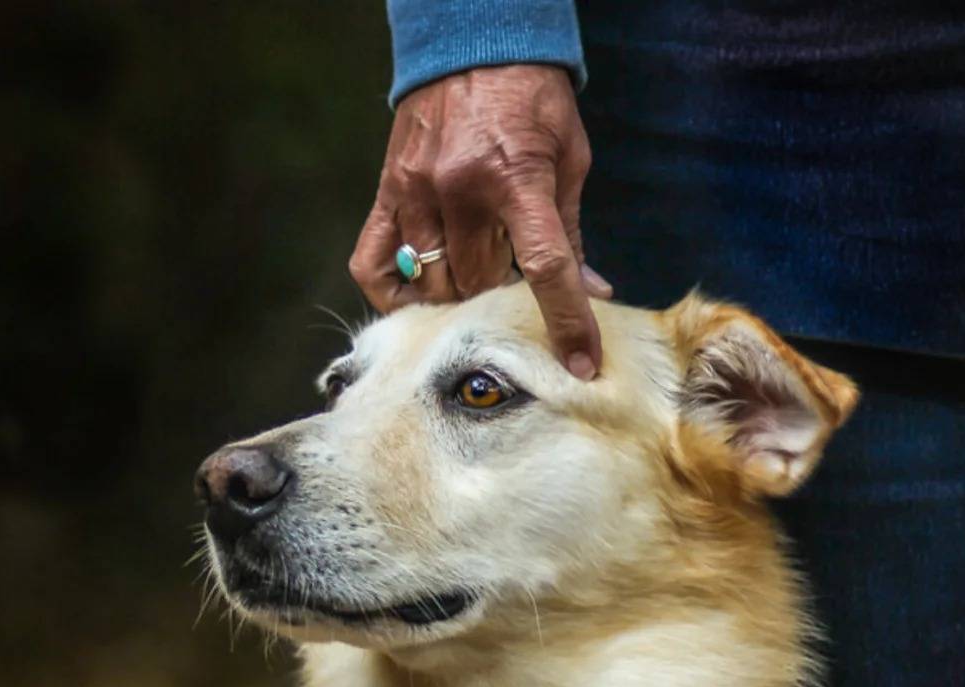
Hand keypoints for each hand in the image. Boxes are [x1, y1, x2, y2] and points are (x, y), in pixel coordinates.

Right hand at [349, 64, 610, 378]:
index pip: (545, 267)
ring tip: (476, 286)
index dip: (566, 321)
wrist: (472, 46)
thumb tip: (591, 292)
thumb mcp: (567, 159)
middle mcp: (460, 190)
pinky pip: (373, 265)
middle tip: (515, 292)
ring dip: (458, 297)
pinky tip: (419, 293)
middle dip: (501, 300)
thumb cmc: (530, 102)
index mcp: (516, 178)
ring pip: (432, 284)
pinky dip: (394, 291)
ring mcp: (416, 193)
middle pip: (479, 285)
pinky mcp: (388, 192)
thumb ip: (571, 231)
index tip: (580, 363)